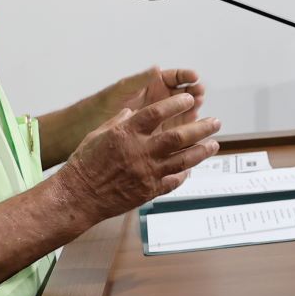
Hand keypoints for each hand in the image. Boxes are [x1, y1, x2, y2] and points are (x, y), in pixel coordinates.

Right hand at [58, 93, 220, 220]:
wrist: (79, 196)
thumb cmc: (84, 164)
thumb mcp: (98, 134)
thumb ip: (119, 122)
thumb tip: (133, 112)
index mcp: (126, 133)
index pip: (157, 113)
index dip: (176, 104)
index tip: (189, 99)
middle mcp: (140, 151)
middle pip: (178, 137)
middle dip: (201, 128)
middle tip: (215, 121)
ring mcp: (147, 172)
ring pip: (183, 160)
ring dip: (202, 151)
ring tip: (214, 144)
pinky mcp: (149, 190)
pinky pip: (173, 181)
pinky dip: (185, 174)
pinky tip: (192, 168)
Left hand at [109, 67, 204, 127]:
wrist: (90, 126)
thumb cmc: (103, 104)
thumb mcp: (122, 89)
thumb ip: (141, 80)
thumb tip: (156, 68)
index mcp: (152, 84)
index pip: (174, 77)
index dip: (185, 76)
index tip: (193, 76)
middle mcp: (160, 98)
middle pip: (183, 92)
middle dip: (193, 91)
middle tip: (199, 92)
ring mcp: (162, 115)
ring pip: (183, 109)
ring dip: (193, 107)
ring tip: (198, 106)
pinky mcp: (160, 131)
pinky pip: (177, 127)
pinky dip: (186, 125)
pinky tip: (192, 124)